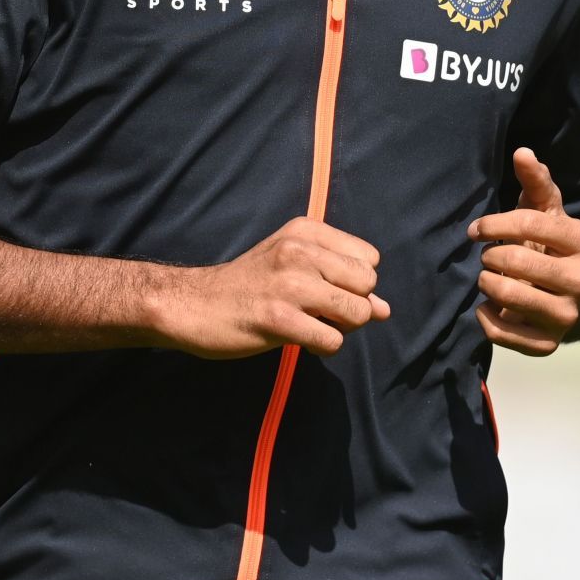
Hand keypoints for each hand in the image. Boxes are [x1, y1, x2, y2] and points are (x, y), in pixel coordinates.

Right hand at [153, 216, 391, 359]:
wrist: (194, 305)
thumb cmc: (248, 286)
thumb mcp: (293, 267)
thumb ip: (340, 281)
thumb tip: (385, 310)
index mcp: (305, 231)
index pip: (369, 258)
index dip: (355, 282)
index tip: (326, 291)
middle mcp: (299, 251)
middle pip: (367, 284)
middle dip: (353, 306)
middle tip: (320, 313)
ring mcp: (288, 284)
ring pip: (357, 312)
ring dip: (340, 329)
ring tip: (310, 326)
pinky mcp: (277, 318)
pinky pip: (332, 341)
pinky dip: (323, 348)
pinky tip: (298, 340)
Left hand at [467, 148, 579, 355]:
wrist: (565, 292)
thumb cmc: (547, 242)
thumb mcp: (544, 209)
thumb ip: (535, 180)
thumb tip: (522, 152)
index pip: (529, 224)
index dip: (493, 223)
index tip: (476, 229)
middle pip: (516, 261)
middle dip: (490, 255)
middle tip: (486, 256)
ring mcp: (569, 315)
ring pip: (510, 296)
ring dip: (487, 284)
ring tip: (487, 278)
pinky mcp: (550, 344)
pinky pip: (504, 334)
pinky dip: (487, 319)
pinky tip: (488, 306)